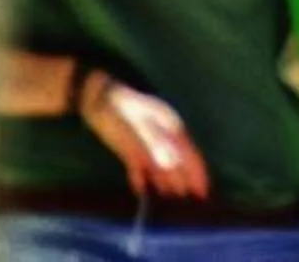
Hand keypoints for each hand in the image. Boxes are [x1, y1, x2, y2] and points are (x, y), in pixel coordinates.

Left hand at [80, 74, 209, 202]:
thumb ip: (155, 144)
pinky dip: (142, 177)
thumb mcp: (139, 126)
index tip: (202, 192)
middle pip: (178, 161)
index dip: (197, 172)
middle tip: (192, 201)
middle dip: (185, 179)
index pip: (189, 154)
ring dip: (166, 180)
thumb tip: (172, 164)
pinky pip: (140, 166)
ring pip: (160, 165)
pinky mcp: (129, 146)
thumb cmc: (121, 109)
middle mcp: (162, 136)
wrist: (96, 97)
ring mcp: (145, 141)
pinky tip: (141, 189)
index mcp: (170, 128)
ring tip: (171, 197)